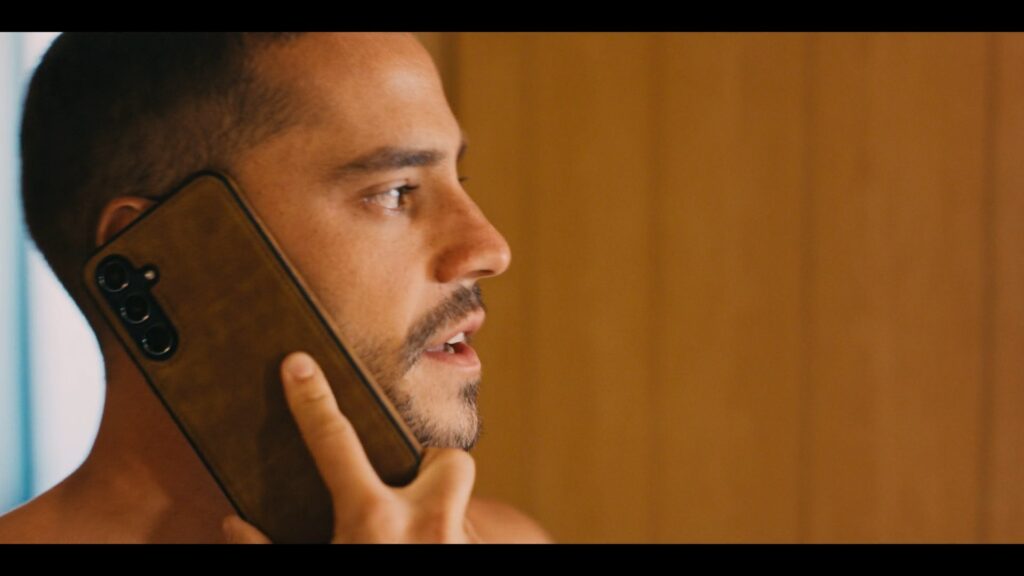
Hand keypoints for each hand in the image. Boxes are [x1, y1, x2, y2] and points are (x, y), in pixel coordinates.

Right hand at [221, 350, 483, 543]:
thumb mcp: (307, 575)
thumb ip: (265, 555)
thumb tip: (229, 525)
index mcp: (370, 523)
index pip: (333, 439)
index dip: (312, 397)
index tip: (299, 362)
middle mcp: (426, 526)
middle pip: (451, 459)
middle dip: (433, 465)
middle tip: (405, 486)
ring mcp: (457, 544)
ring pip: (462, 505)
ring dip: (439, 515)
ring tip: (410, 539)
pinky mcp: (476, 558)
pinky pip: (466, 540)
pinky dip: (445, 543)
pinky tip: (424, 554)